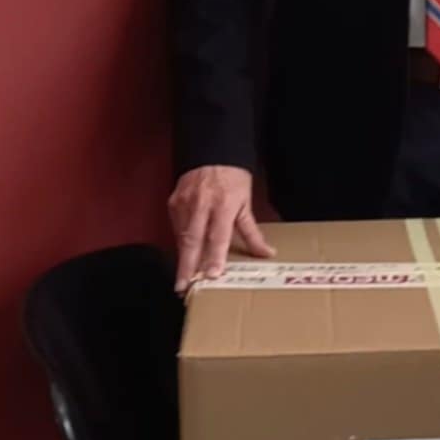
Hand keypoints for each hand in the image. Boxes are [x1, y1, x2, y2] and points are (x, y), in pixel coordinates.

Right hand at [168, 165, 274, 292]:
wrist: (212, 152)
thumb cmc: (232, 178)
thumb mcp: (245, 203)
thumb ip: (252, 232)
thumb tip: (266, 253)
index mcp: (223, 205)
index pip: (218, 236)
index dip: (214, 257)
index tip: (211, 275)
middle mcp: (201, 205)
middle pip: (192, 241)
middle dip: (187, 266)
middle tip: (183, 287)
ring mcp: (184, 203)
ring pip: (181, 236)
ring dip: (182, 258)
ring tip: (183, 279)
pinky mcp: (173, 202)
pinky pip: (176, 227)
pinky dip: (181, 242)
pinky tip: (183, 255)